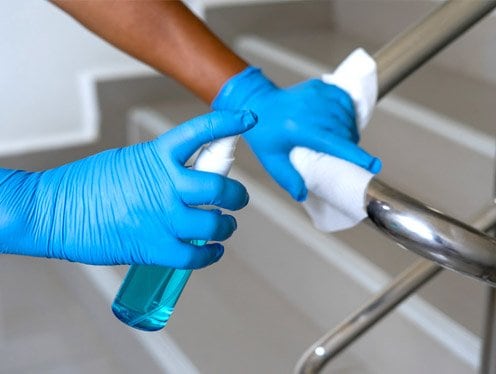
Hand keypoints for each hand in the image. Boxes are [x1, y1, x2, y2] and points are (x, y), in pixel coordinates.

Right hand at [0, 111, 255, 267]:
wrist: (53, 212)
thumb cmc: (85, 186)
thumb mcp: (127, 163)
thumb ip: (159, 169)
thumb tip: (185, 179)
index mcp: (156, 156)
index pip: (201, 132)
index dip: (228, 123)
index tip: (247, 119)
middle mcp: (166, 184)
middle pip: (220, 187)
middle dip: (237, 195)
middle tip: (238, 199)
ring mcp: (162, 217)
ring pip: (215, 223)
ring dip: (226, 226)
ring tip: (224, 226)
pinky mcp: (155, 247)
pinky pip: (197, 255)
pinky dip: (210, 255)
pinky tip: (212, 251)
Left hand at [212, 67, 380, 200]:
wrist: (256, 102)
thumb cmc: (264, 133)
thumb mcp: (271, 160)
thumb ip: (288, 179)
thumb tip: (303, 195)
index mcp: (299, 129)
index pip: (334, 143)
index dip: (355, 155)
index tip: (373, 165)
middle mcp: (310, 110)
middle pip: (344, 131)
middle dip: (350, 145)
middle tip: (346, 155)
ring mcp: (316, 95)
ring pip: (347, 116)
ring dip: (350, 130)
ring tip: (342, 140)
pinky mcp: (320, 86)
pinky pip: (344, 99)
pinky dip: (348, 112)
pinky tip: (341, 121)